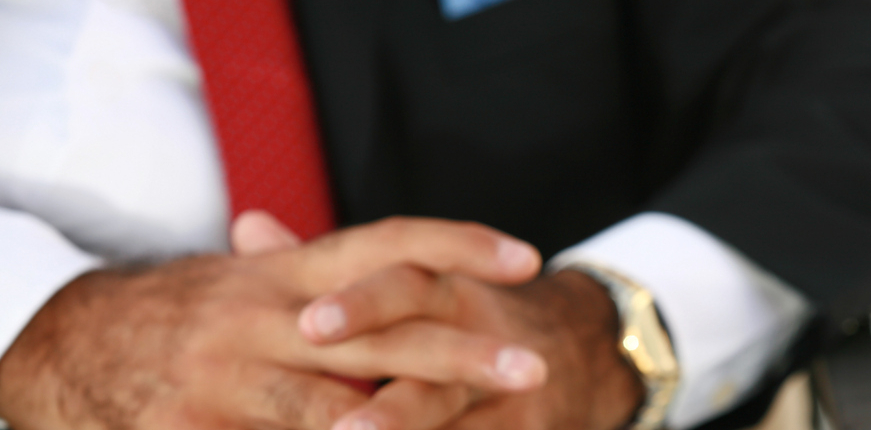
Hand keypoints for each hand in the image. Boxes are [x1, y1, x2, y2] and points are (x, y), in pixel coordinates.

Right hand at [0, 216, 541, 429]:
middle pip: (379, 333)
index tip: (525, 257)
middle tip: (531, 368)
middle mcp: (264, 317)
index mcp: (287, 273)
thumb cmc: (189, 312)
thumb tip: (417, 267)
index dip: (459, 244)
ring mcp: (227, 380)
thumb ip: (324, 278)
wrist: (72, 345)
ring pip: (335, 412)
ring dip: (403, 428)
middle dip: (461, 355)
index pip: (387, 243)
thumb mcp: (254, 284)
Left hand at [297, 268, 643, 429]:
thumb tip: (246, 227)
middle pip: (441, 362)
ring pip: (461, 413)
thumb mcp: (404, 284)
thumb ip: (324, 268)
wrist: (571, 350)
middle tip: (349, 428)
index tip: (309, 324)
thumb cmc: (458, 317)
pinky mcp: (533, 427)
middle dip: (398, 402)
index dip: (362, 303)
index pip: (404, 283)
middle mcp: (478, 330)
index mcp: (440, 287)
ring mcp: (510, 387)